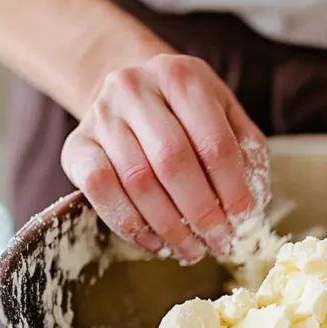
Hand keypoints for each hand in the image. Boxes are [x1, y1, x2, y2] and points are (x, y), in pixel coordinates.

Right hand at [61, 54, 268, 262]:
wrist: (129, 93)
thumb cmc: (186, 113)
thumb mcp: (224, 117)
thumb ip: (245, 155)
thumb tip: (251, 212)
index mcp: (181, 77)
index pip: (214, 144)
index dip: (232, 191)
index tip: (243, 222)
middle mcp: (134, 88)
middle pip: (173, 162)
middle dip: (201, 213)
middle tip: (219, 243)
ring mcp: (99, 115)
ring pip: (137, 181)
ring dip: (170, 227)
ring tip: (192, 250)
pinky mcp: (75, 145)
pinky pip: (100, 191)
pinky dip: (131, 225)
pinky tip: (155, 242)